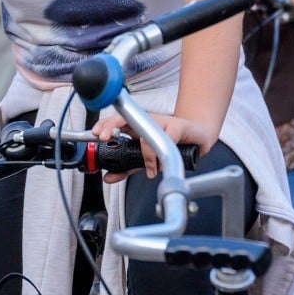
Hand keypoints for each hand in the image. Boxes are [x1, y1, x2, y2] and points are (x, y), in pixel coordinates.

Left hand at [92, 111, 213, 182]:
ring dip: (146, 150)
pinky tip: (162, 165)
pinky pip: (168, 137)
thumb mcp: (144, 159)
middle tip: (105, 136)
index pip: (117, 121)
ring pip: (148, 130)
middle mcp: (148, 121)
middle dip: (112, 124)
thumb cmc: (170, 143)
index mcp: (137, 126)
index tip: (95, 133)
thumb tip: (107, 177)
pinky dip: (164, 154)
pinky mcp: (178, 126)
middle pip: (126, 117)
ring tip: (148, 167)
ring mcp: (163, 121)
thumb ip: (126, 167)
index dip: (105, 125)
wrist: (197, 137)